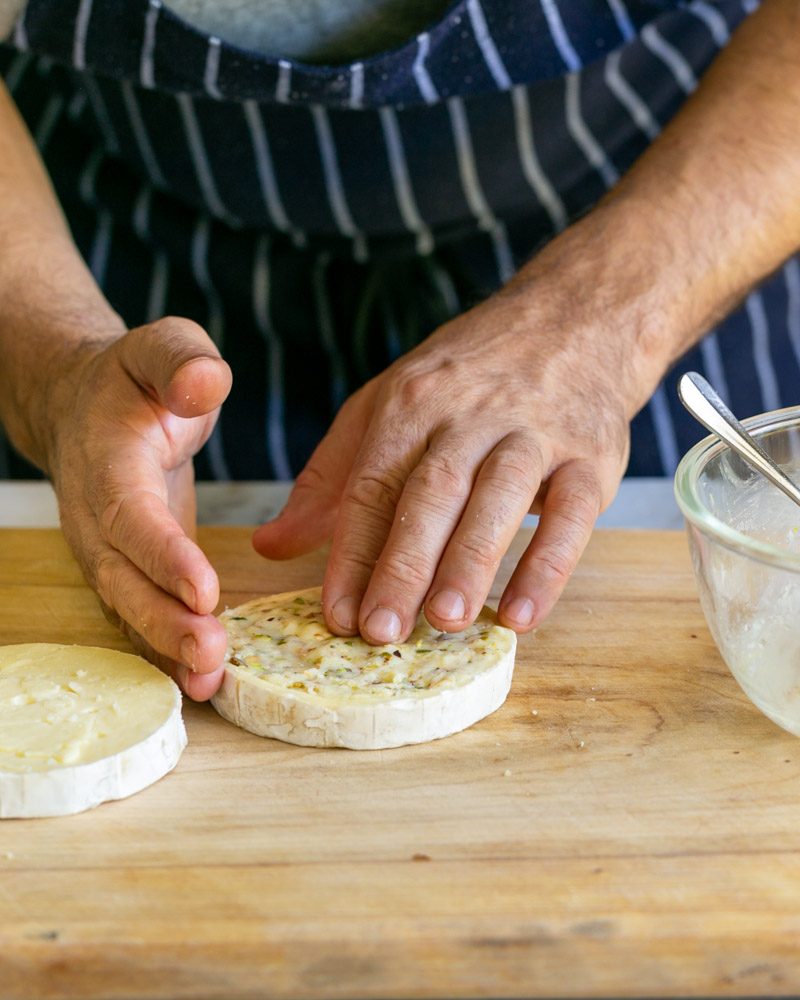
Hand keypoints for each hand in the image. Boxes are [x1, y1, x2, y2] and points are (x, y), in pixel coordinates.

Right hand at [48, 318, 231, 698]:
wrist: (87, 410)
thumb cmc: (135, 381)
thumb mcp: (166, 348)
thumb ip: (183, 361)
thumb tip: (205, 383)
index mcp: (108, 460)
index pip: (132, 515)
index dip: (164, 556)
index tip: (205, 591)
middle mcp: (97, 514)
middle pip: (124, 578)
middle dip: (165, 622)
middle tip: (211, 657)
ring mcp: (106, 549)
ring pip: (128, 606)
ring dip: (166, 648)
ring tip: (209, 683)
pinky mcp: (126, 568)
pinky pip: (140, 613)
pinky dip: (165, 650)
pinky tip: (201, 683)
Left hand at [254, 226, 646, 644]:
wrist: (573, 320)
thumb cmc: (467, 378)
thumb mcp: (387, 405)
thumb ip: (331, 478)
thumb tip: (271, 545)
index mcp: (410, 405)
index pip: (371, 484)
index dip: (351, 552)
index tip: (337, 615)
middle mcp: (468, 416)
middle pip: (430, 493)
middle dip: (403, 565)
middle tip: (381, 631)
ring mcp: (534, 434)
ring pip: (497, 499)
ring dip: (469, 563)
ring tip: (443, 623)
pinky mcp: (591, 457)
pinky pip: (571, 515)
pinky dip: (548, 566)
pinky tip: (522, 615)